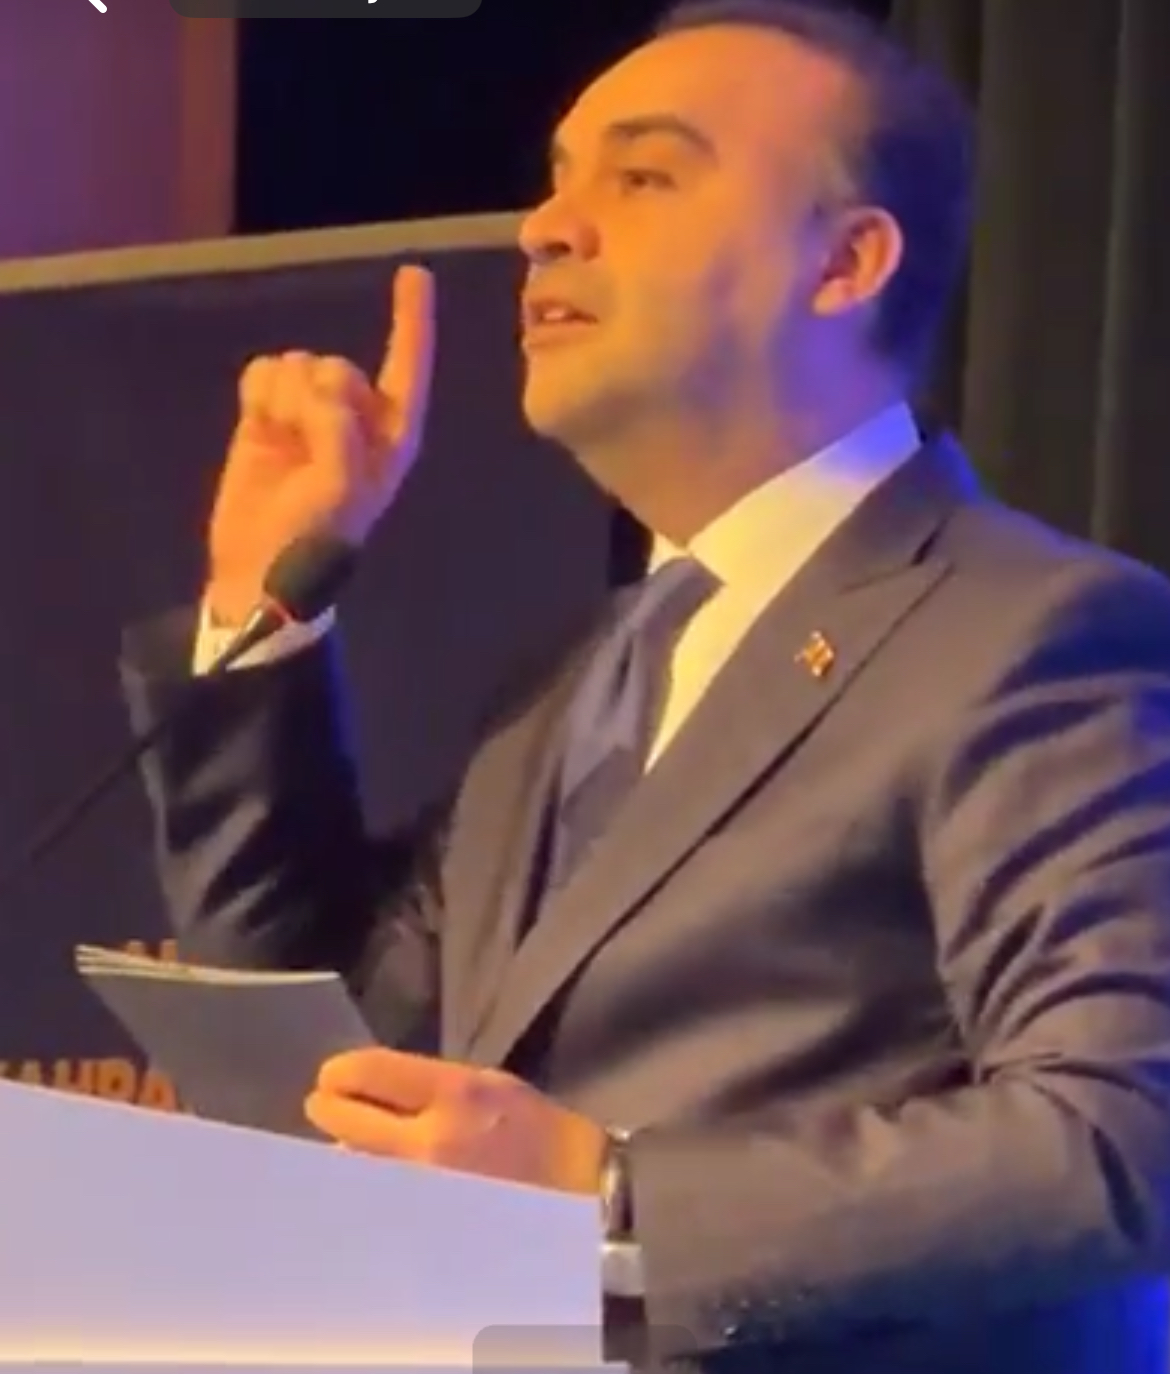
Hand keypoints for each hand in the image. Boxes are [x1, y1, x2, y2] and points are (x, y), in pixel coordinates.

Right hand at [205, 264, 435, 622]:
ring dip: (283, 398)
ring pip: (297, 363)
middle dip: (316, 396)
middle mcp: (356, 418)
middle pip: (337, 366)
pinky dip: (258, 392)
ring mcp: (308, 414)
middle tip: (306, 446)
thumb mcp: (341, 488)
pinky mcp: (266, 414)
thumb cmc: (314, 535)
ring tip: (281, 444)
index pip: (408, 367)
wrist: (256, 565)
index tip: (415, 271)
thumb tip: (313, 390)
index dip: (412, 320)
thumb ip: (338, 430)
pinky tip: (259, 425)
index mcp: (391, 435)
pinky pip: (264, 371)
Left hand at [305, 1047, 607, 1195]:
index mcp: (455, 1092)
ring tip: (342, 1145)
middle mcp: (432, 1140)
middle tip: (319, 1106)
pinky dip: (364, 1189)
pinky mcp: (426, 1226)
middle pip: (351, 1121)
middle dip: (329, 1111)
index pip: (372, 1072)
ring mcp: (425, 1188)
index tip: (331, 1077)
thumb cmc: (537, 1131)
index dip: (342, 1072)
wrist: (583, 1192)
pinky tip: (362, 1185)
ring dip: (344, 1153)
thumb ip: (431, 1086)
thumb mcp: (491, 1085)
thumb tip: (376, 1094)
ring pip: (357, 1167)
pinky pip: (377, 1203)